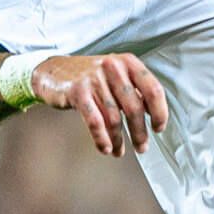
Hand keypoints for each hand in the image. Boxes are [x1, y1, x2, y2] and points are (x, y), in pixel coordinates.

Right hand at [31, 53, 169, 155]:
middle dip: (140, 133)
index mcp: (128, 62)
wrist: (53, 71)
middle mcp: (114, 67)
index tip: (158, 128)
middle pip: (135, 108)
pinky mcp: (77, 91)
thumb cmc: (91, 77)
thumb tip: (155, 116)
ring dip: (119, 140)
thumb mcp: (116, 75)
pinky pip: (95, 121)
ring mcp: (94, 78)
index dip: (160, 113)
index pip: (153, 90)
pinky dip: (102, 139)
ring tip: (119, 151)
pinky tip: (106, 148)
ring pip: (114, 118)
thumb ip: (135, 91)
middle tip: (141, 147)